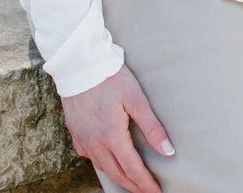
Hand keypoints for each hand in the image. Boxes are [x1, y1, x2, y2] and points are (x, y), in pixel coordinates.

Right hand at [61, 63, 173, 192]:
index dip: (146, 184)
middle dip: (134, 186)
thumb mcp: (135, 97)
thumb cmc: (109, 76)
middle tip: (147, 192)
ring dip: (118, 176)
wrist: (78, 63)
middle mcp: (95, 142)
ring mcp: (82, 138)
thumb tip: (168, 151)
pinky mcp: (74, 132)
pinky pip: (88, 156)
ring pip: (101, 167)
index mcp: (112, 135)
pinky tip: (107, 160)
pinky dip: (101, 163)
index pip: (133, 169)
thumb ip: (152, 126)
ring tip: (131, 180)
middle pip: (117, 174)